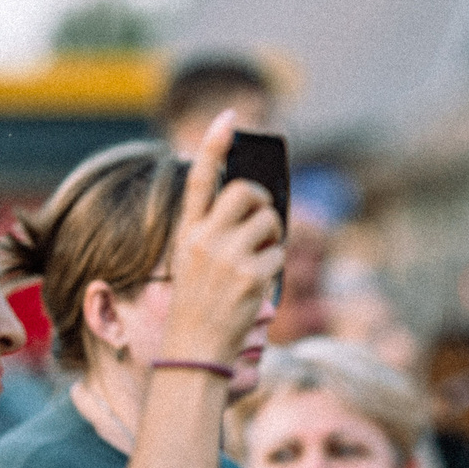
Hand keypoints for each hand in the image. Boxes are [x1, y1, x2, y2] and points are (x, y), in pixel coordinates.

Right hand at [159, 111, 284, 365]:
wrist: (195, 348)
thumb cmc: (201, 302)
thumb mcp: (198, 260)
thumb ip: (221, 231)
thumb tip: (264, 206)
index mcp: (187, 231)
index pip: (200, 178)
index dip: (215, 145)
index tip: (230, 119)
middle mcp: (204, 238)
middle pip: (248, 192)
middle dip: (263, 203)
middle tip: (261, 223)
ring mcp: (228, 256)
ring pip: (270, 221)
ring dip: (272, 237)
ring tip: (255, 262)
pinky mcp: (252, 276)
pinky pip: (280, 253)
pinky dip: (275, 265)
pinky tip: (257, 285)